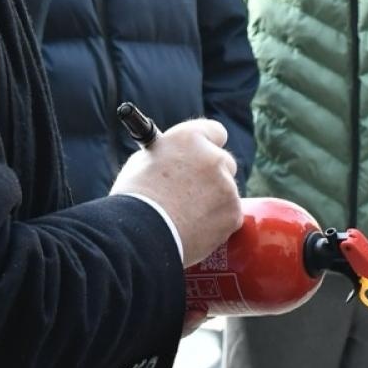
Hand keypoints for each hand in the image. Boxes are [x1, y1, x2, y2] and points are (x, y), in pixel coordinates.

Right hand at [111, 118, 242, 266]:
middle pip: (225, 163)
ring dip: (214, 201)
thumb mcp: (143, 162)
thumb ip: (166, 155)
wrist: (141, 235)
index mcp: (189, 138)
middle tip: (195, 192)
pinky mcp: (233, 212)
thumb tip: (172, 157)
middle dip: (213, 176)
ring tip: (187, 218)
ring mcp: (227, 185)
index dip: (209, 145)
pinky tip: (196, 230)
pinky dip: (217, 224)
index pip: (215, 132)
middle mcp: (213, 157)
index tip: (204, 155)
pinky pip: (229, 216)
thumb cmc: (134, 198)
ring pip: (227, 192)